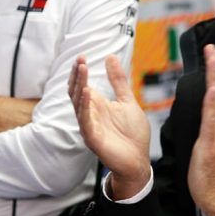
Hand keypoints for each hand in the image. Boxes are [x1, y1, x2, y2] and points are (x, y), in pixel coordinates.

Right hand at [69, 54, 150, 199]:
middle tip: (80, 60)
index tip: (81, 56)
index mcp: (96, 105)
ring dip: (80, 86)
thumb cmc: (132, 133)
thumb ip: (118, 81)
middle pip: (76, 92)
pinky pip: (85, 121)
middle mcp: (89, 115)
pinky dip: (84, 107)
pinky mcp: (93, 138)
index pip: (82, 85)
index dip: (80, 72)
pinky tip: (88, 92)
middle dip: (77, 75)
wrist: (138, 159)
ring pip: (78, 104)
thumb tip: (110, 57)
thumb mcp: (127, 101)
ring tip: (82, 69)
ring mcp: (89, 126)